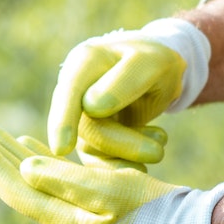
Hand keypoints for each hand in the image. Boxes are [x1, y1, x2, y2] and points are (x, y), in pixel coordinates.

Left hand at [0, 125, 175, 223]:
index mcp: (62, 217)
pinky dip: (37, 159)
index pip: (15, 187)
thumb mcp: (110, 189)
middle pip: (17, 183)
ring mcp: (74, 211)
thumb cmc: (151, 206)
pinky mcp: (88, 202)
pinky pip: (52, 178)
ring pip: (32, 179)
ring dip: (12, 154)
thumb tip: (24, 169)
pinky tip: (30, 147)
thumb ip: (66, 179)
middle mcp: (62, 216)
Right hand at [48, 19, 210, 163]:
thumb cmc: (153, 61)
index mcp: (83, 64)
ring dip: (131, 153)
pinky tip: (153, 145)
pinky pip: (102, 161)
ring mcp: (81, 117)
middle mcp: (75, 91)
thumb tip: (90, 108)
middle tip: (158, 153)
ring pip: (94, 149)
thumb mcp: (150, 63)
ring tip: (161, 138)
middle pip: (87, 128)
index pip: (68, 94)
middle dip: (123, 144)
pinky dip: (128, 162)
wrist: (158, 72)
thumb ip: (124, 81)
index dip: (62, 121)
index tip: (62, 149)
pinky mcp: (92, 139)